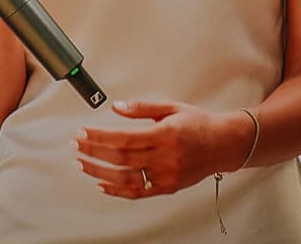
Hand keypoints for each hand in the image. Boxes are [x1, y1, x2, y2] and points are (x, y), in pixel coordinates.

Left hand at [74, 100, 252, 198]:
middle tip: (77, 146)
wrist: (223, 144)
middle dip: (93, 153)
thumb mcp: (171, 107)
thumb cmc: (198, 124)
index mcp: (164, 135)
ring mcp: (166, 175)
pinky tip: (102, 185)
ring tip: (82, 165)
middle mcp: (165, 157)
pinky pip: (137, 193)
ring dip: (99, 173)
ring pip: (125, 179)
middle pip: (121, 159)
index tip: (83, 133)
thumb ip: (143, 107)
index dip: (99, 137)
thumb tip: (117, 107)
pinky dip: (116, 191)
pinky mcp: (167, 187)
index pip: (123, 138)